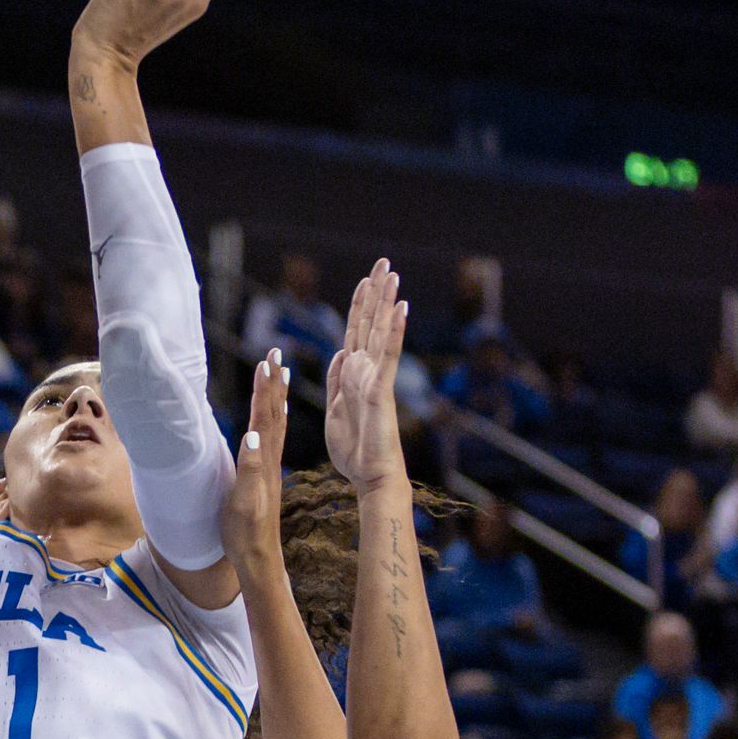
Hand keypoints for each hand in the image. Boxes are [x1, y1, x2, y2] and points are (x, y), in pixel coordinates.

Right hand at [221, 350, 289, 584]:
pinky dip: (272, 419)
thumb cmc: (245, 534)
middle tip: (274, 352)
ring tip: (278, 372)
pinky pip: (272, 438)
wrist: (259, 558)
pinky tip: (272, 415)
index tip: (267, 360)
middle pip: (272, 413)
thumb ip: (248, 469)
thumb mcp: (243, 503)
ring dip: (275, 396)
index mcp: (263, 460)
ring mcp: (268, 467)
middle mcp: (269, 459)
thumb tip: (251, 436)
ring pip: (274, 423)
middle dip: (272, 382)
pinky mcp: (265, 475)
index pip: (265, 416)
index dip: (265, 388)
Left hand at [325, 260, 408, 494]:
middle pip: (371, 323)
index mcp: (354, 373)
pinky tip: (400, 309)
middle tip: (383, 262)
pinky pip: (389, 355)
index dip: (360, 304)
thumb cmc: (355, 449)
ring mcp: (377, 377)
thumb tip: (339, 352)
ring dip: (387, 302)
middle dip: (376, 292)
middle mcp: (368, 370)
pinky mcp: (382, 389)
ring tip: (393, 274)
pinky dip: (395, 332)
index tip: (366, 279)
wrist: (370, 476)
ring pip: (382, 333)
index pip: (356, 331)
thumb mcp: (336, 407)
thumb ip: (337, 379)